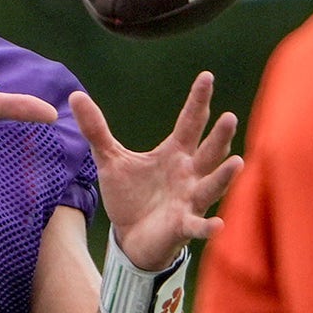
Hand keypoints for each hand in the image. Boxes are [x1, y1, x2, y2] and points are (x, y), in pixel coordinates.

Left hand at [70, 71, 242, 269]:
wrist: (130, 236)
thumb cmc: (130, 196)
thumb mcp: (111, 159)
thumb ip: (96, 129)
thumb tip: (75, 95)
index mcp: (175, 153)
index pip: (190, 122)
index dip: (198, 100)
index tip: (207, 76)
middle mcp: (188, 173)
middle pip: (208, 152)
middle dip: (219, 136)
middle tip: (229, 117)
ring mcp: (189, 200)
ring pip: (211, 186)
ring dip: (224, 176)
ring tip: (237, 162)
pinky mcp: (183, 225)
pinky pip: (197, 225)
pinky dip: (207, 226)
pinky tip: (217, 225)